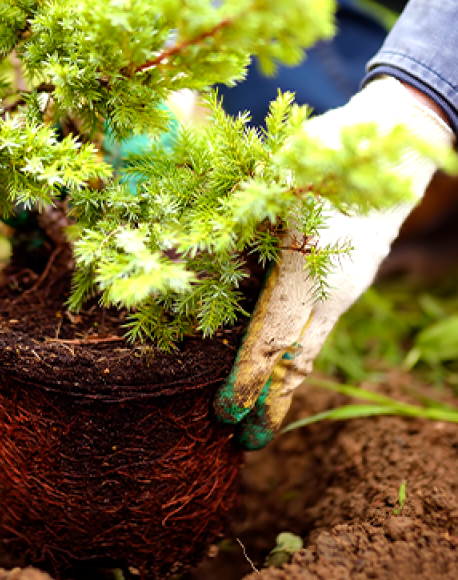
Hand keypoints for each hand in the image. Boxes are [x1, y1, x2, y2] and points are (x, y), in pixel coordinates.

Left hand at [214, 77, 454, 448]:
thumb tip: (179, 246)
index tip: (224, 413)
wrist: (401, 137)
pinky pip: (321, 328)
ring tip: (260, 414)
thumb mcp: (280, 174)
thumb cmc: (331, 148)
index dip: (246, 380)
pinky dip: (299, 355)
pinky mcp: (350, 279)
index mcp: (308, 272)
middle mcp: (332, 292)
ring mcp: (346, 289)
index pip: (271, 341)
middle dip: (269, 406)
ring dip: (285, 385)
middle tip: (241, 443)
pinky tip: (282, 361)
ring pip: (312, 349)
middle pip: (298, 365)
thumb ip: (241, 215)